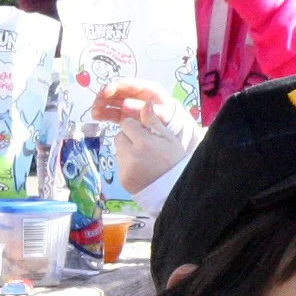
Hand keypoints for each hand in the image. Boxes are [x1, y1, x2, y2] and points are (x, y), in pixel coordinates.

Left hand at [91, 79, 199, 193]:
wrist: (175, 191)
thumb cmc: (175, 163)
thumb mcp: (170, 140)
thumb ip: (155, 122)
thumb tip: (146, 104)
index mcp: (144, 142)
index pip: (126, 123)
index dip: (135, 127)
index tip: (145, 133)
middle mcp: (131, 155)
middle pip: (119, 136)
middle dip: (129, 138)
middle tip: (144, 147)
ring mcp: (125, 169)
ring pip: (119, 150)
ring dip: (128, 151)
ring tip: (145, 160)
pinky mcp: (123, 180)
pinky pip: (120, 165)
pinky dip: (128, 165)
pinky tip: (142, 170)